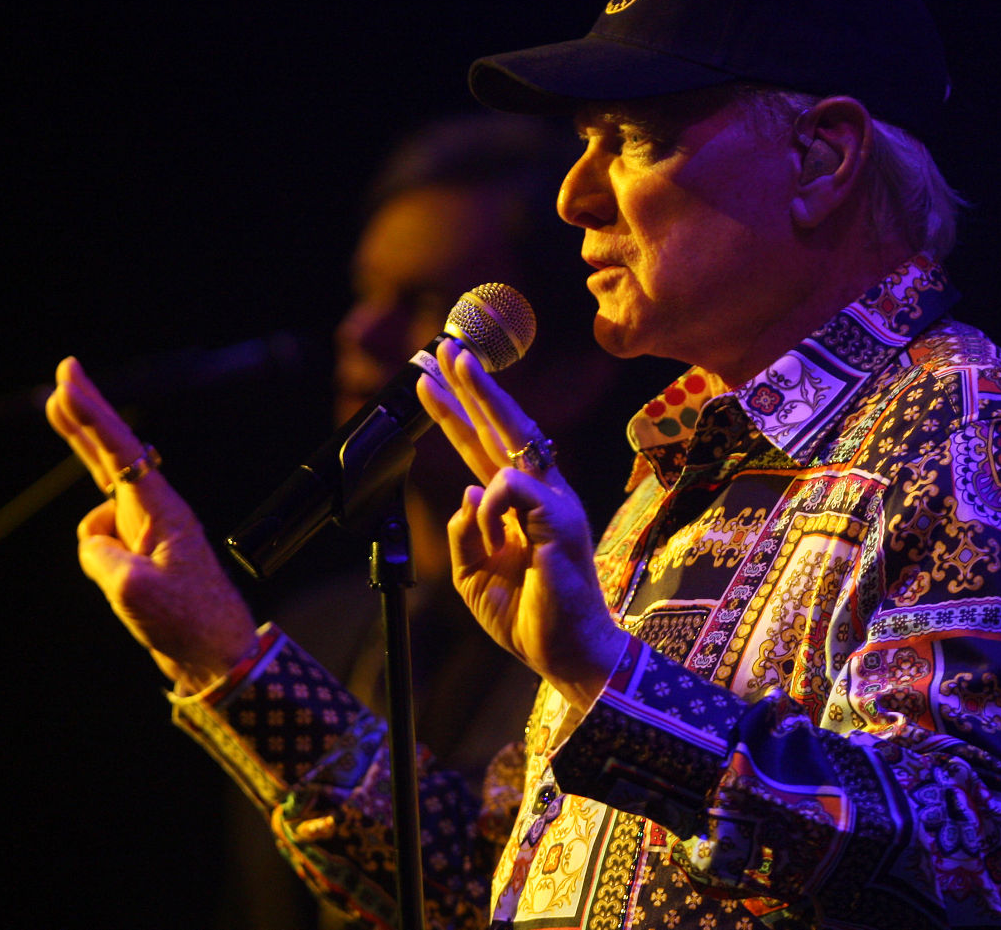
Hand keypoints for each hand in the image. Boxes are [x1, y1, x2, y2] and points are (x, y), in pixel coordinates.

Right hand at [45, 357, 255, 692]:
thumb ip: (102, 557)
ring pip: (100, 512)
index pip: (119, 452)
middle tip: (64, 379)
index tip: (69, 379)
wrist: (216, 656)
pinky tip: (124, 590)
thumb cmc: (187, 624)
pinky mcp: (142, 554)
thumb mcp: (133, 592)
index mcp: (162, 511)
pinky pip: (101, 548)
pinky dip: (100, 563)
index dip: (91, 414)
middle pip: (111, 455)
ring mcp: (148, 532)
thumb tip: (96, 543)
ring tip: (136, 588)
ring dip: (97, 547)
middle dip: (84, 420)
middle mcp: (155, 512)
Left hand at [416, 339, 628, 708]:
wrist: (568, 654)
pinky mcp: (560, 516)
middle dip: (471, 384)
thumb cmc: (528, 616)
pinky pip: (509, 488)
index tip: (432, 382)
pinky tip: (498, 539)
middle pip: (500, 427)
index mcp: (520, 508)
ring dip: (479, 394)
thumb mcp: (473, 574)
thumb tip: (467, 489)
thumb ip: (464, 531)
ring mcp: (553, 501)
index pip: (483, 450)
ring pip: (512, 433)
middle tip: (444, 347)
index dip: (458, 415)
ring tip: (450, 364)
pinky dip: (490, 508)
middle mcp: (540, 495)